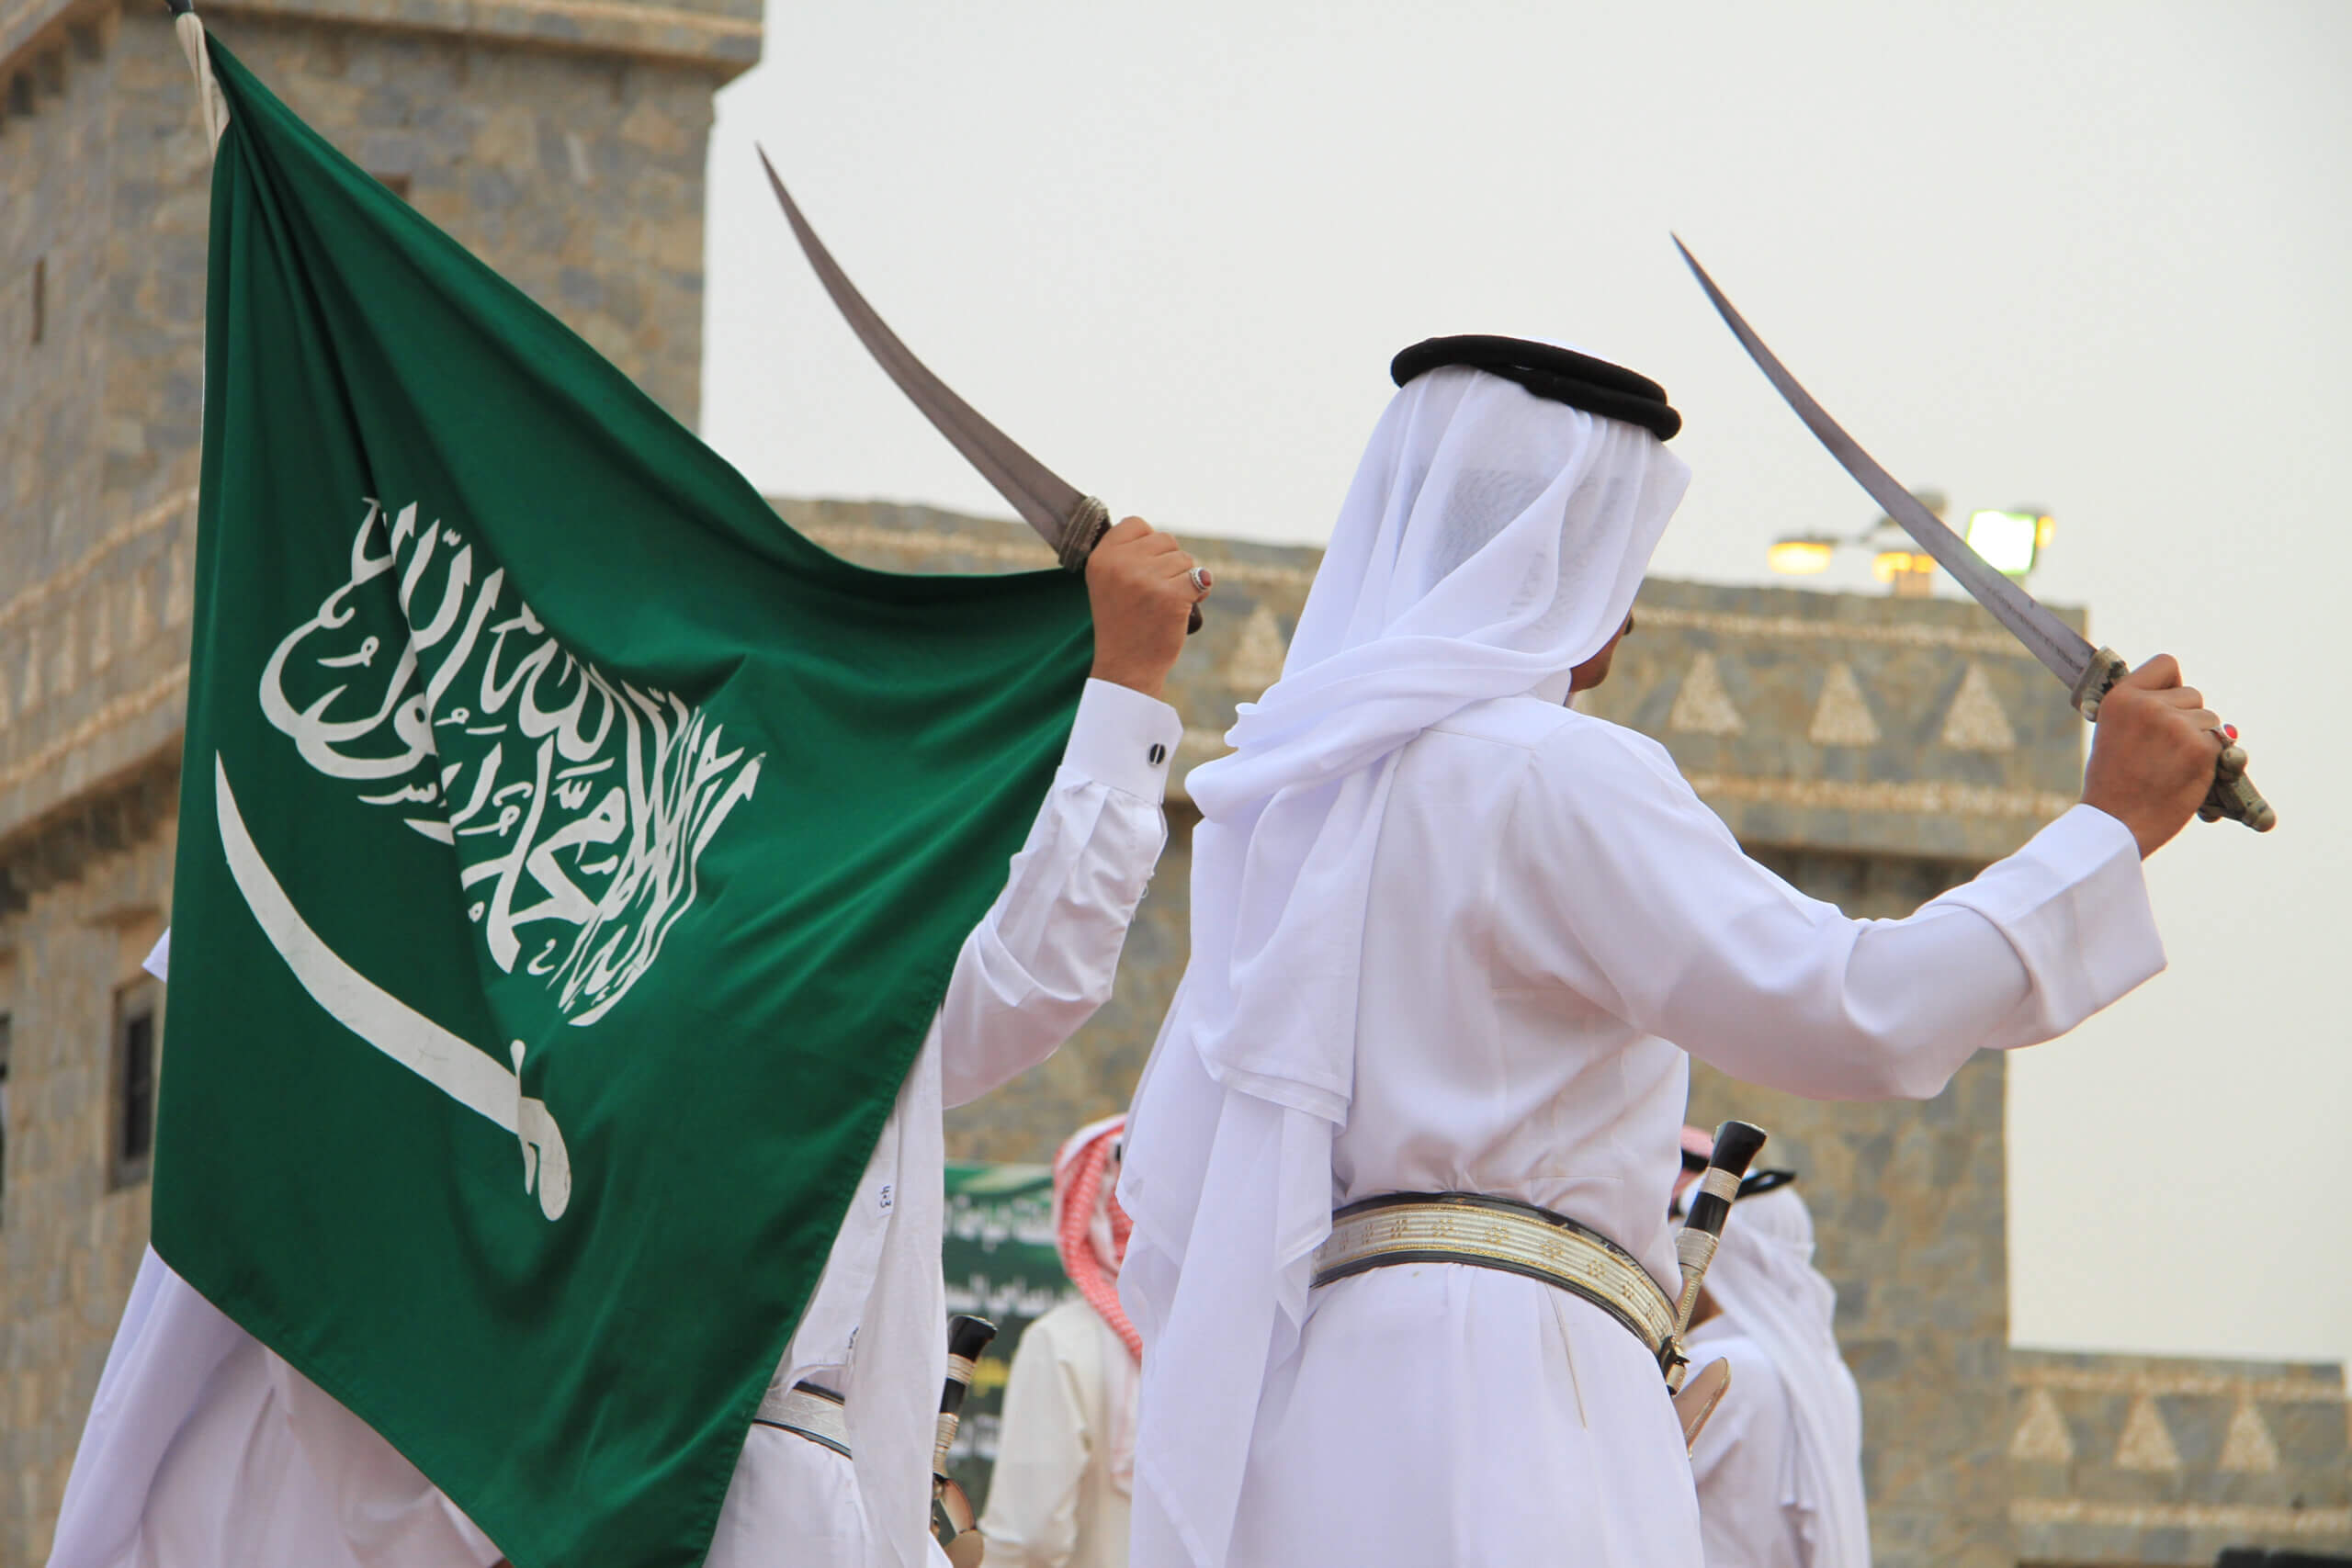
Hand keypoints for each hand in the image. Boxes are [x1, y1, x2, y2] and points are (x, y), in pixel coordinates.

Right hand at [1085, 517, 1208, 699]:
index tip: (1145, 568)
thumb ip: (1124, 555)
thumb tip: (1160, 537)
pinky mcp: (1171, 595)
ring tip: (1167, 602)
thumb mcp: (1108, 583)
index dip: (1149, 543)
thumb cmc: (1123, 625)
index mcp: (1101, 558)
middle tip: (1157, 591)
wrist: (1127, 668)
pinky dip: (1200, 592)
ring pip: (1184, 559)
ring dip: (1185, 578)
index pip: (1135, 523)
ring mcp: (1146, 579)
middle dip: (1170, 562)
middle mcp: (1121, 564)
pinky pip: (1200, 578)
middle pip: (1165, 539)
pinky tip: (1186, 606)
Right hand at [2080, 654, 2226, 857]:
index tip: (2166, 704)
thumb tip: (2181, 698)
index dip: (2172, 685)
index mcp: (2121, 697)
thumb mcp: (2114, 732)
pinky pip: (2219, 743)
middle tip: (2164, 749)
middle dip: (2187, 719)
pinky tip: (2184, 775)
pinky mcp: (2199, 748)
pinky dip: (2209, 760)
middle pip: (2193, 695)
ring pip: (2210, 719)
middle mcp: (2148, 705)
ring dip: (2199, 740)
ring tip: (2171, 765)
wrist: (2116, 823)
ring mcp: (2176, 725)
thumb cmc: (2113, 783)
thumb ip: (2141, 710)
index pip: (2166, 664)